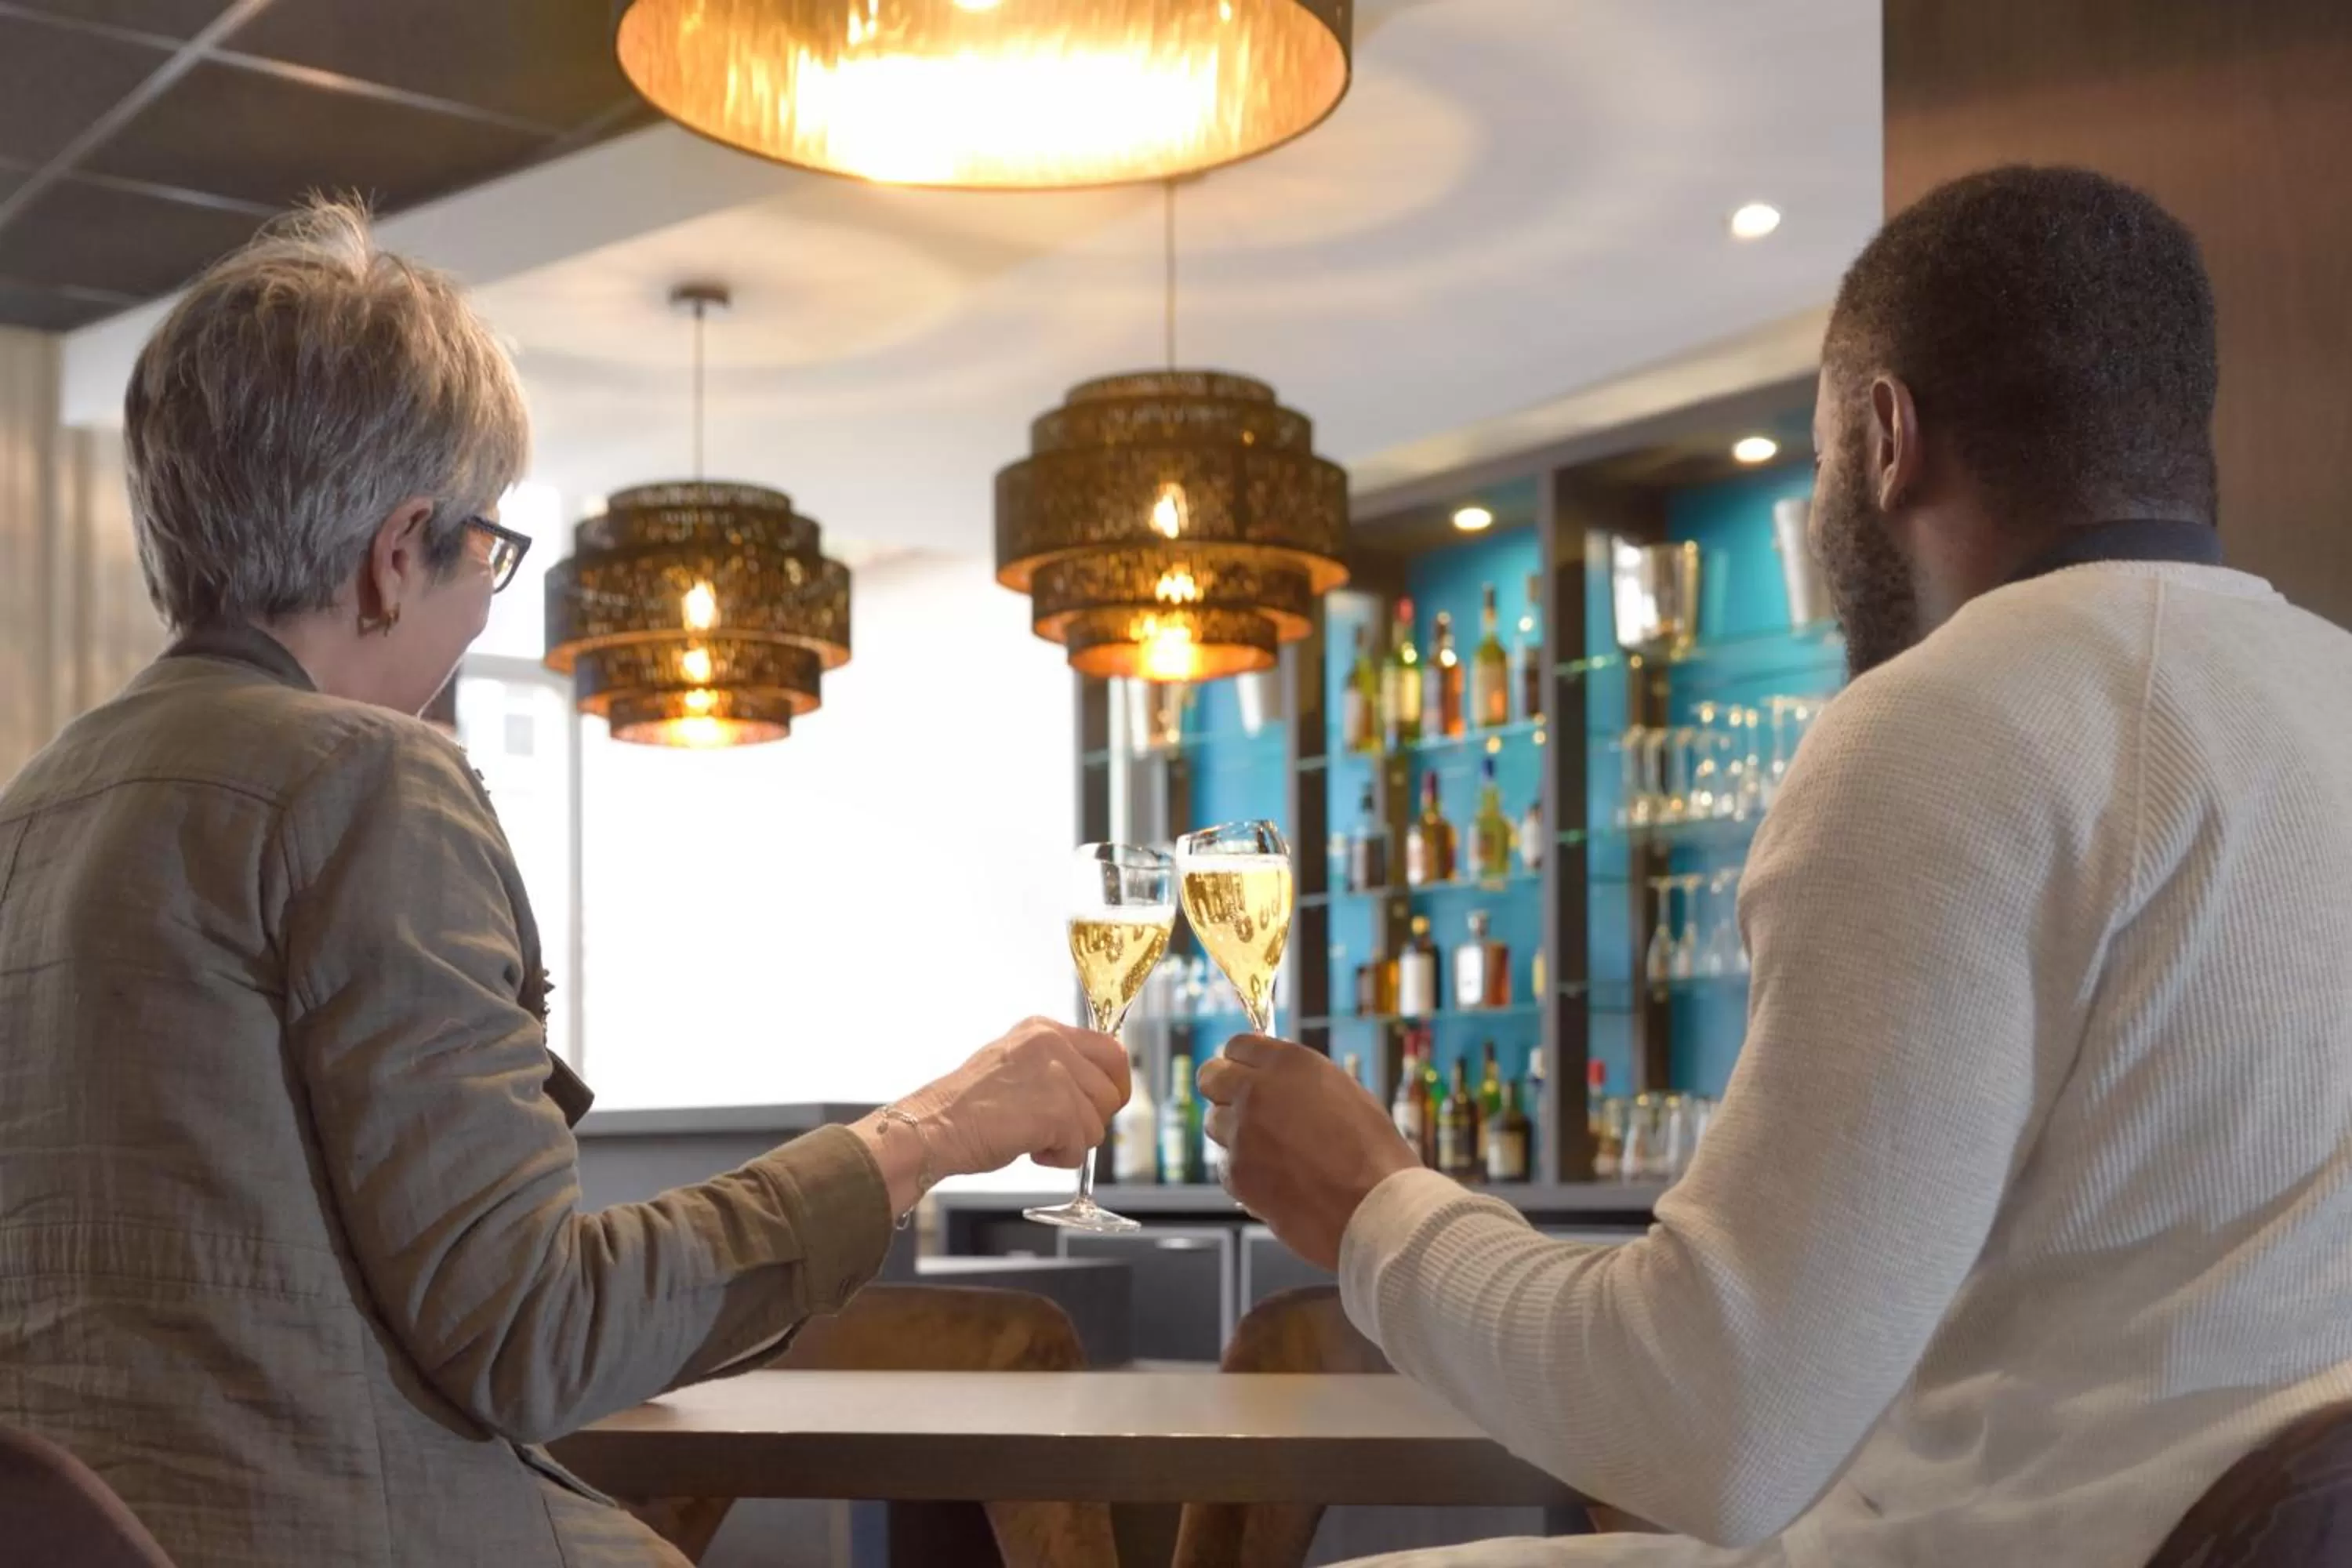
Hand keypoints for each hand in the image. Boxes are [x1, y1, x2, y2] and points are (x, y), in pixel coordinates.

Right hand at [856, 1018, 1129, 1212]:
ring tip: (1035, 1139)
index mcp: (1043, 1029)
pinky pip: (1081, 1147)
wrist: (933, 1127)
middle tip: (1062, 1131)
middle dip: (1092, 1119)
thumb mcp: (1015, 1066)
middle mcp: (1053, 1044)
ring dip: (1071, 1141)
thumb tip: (1092, 1090)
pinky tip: (1031, 1150)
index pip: (1109, 1049)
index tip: (1102, 1105)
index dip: (1113, 1083)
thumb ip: (1053, 1067)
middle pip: (1110, 1089)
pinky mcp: (1057, 1109)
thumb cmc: (965, 1108)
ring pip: (1097, 1122)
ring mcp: (1057, 1075)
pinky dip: (1060, 1158)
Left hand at [1199, 1035, 1419, 1270]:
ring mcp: (1241, 1133)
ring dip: (1234, 1132)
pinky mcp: (1235, 1174)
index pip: (1238, 1045)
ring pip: (1215, 1123)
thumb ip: (1300, 1080)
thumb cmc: (1372, 1152)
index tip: (1248, 1073)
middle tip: (1242, 1106)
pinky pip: (1225, 1164)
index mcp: (1289, 1064)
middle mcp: (1257, 1091)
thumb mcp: (1344, 1093)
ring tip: (1271, 1151)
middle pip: (1210, 1076)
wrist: (1375, 1207)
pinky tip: (1275, 1179)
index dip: (1243, 1061)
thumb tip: (1276, 1078)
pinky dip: (1243, 1171)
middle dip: (1223, 1088)